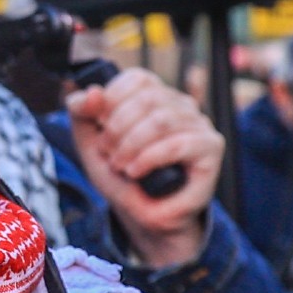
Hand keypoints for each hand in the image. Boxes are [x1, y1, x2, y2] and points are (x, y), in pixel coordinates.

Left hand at [66, 67, 222, 267]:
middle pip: (148, 98)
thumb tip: (93, 91)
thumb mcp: (91, 144)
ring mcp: (199, 124)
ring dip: (132, 146)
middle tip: (108, 154)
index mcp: (155, 96)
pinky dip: (149, 158)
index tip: (100, 128)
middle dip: (118, 128)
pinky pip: (179, 144)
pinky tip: (136, 171)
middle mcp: (181, 104)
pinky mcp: (210, 147)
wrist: (144, 214)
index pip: (137, 78)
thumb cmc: (122, 176)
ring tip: (121, 166)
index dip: (112, 101)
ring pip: (162, 120)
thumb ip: (82, 114)